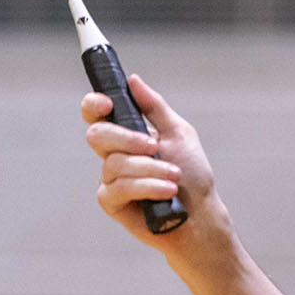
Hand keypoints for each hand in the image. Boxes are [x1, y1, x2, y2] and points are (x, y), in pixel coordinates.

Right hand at [82, 74, 221, 247]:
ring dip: (151, 169)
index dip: (94, 105)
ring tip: (175, 177)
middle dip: (127, 138)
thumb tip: (133, 80)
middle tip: (154, 146)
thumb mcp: (178, 133)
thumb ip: (154, 107)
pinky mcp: (111, 202)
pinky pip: (119, 188)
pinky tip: (166, 192)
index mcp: (128, 134)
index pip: (98, 114)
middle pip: (97, 134)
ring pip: (115, 163)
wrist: (201, 215)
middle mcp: (114, 154)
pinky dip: (147, 187)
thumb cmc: (192, 175)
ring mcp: (110, 178)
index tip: (106, 102)